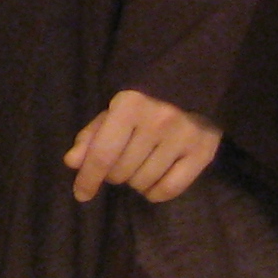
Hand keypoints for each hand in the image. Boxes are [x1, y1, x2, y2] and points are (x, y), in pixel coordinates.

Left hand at [66, 90, 221, 203]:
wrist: (194, 84)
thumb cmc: (146, 99)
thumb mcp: (114, 109)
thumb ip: (92, 135)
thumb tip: (73, 162)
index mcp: (130, 106)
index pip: (103, 154)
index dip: (88, 178)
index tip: (81, 194)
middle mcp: (158, 122)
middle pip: (122, 172)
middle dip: (113, 174)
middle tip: (120, 162)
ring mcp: (183, 138)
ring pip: (143, 183)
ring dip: (134, 182)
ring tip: (139, 166)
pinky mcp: (204, 152)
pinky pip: (169, 190)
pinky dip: (155, 193)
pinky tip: (153, 181)